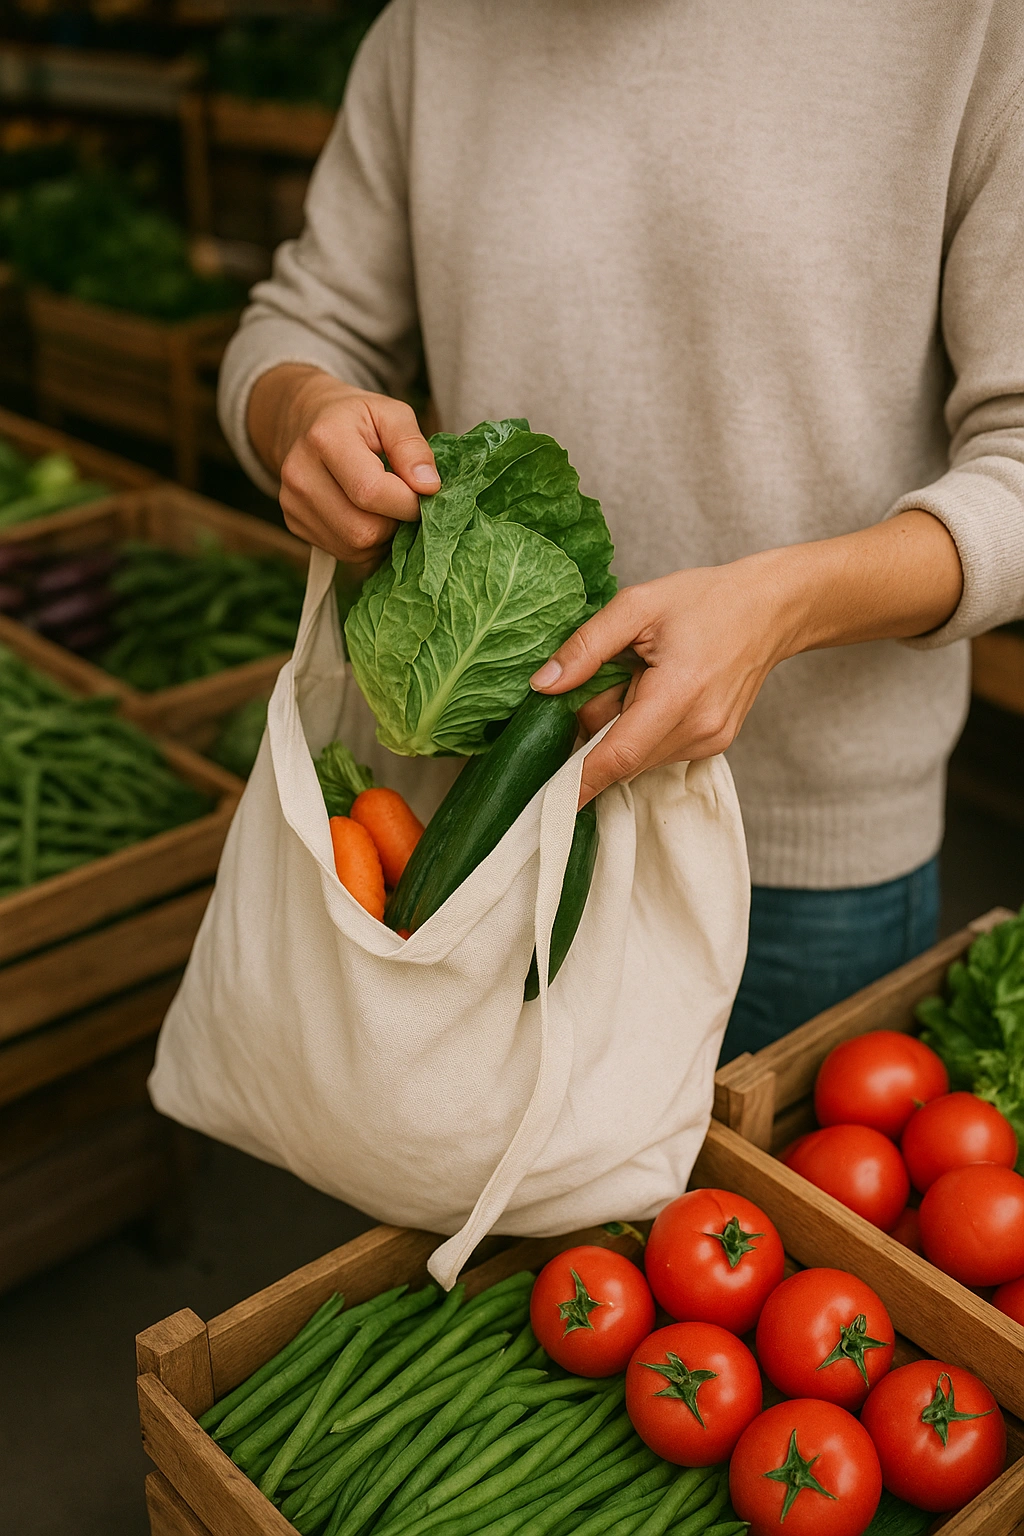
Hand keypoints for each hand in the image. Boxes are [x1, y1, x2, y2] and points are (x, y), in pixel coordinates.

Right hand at [247, 365, 439, 574]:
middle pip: (363, 530)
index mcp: (325, 438)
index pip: (371, 492)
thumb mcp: (392, 414)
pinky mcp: (294, 524)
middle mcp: (300, 475)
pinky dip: (366, 542)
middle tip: (404, 500)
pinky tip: (367, 515)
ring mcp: (292, 504)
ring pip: (355, 548)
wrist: (307, 421)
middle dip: (395, 523)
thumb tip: (428, 486)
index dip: (408, 502)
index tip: (424, 493)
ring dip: (382, 536)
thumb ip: (412, 446)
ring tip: (385, 506)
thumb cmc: (357, 417)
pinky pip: (345, 553)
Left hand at [531, 558, 794, 805]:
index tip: (546, 800)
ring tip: (641, 678)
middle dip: (597, 734)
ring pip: (639, 758)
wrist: (770, 609)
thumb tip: (543, 686)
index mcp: (678, 693)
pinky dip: (644, 731)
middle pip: (623, 759)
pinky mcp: (715, 744)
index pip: (618, 756)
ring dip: (622, 730)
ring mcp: (710, 741)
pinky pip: (660, 752)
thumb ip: (586, 647)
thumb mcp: (637, 605)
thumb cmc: (705, 599)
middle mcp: (698, 728)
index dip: (578, 781)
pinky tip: (659, 691)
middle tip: (609, 681)